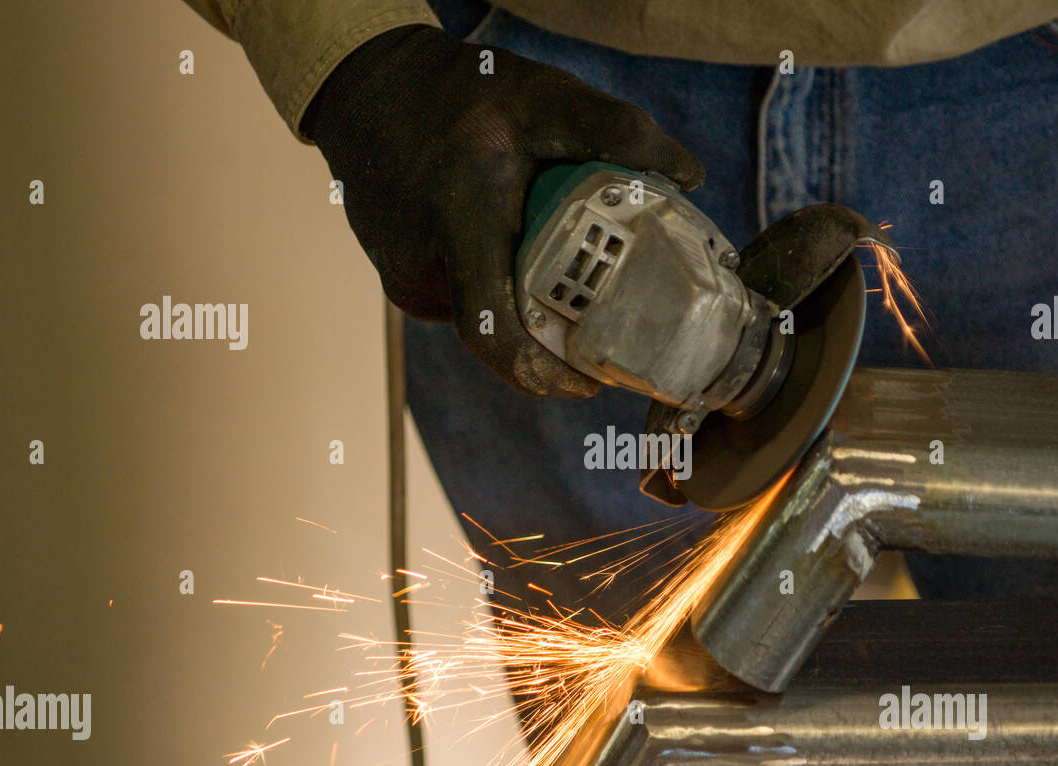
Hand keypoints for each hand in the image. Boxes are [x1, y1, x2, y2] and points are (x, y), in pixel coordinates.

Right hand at [304, 25, 704, 397]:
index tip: (589, 383)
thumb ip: (616, 131)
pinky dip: (500, 289)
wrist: (367, 89)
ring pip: (484, 318)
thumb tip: (691, 175)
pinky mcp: (404, 279)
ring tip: (568, 279)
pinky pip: (464, 301)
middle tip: (608, 328)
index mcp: (459, 229)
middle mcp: (424, 269)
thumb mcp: (541, 96)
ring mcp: (407, 280)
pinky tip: (521, 254)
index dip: (542, 374)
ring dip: (526, 310)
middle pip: (501, 334)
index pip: (493, 334)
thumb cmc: (453, 92)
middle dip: (554, 342)